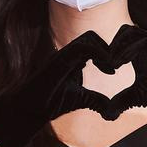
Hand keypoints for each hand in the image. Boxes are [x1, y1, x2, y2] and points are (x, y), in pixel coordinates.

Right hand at [0, 30, 114, 146]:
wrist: (30, 109)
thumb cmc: (51, 102)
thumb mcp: (81, 100)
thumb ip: (95, 100)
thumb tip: (111, 110)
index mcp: (73, 59)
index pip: (93, 44)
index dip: (106, 54)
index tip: (114, 70)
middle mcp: (68, 53)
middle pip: (92, 37)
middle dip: (108, 47)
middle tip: (115, 66)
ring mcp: (64, 55)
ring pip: (89, 38)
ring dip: (105, 50)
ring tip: (112, 66)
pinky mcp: (60, 60)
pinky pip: (83, 48)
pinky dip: (99, 55)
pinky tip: (107, 68)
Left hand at [104, 24, 146, 136]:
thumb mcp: (137, 98)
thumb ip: (121, 102)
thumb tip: (106, 114)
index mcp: (140, 53)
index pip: (120, 40)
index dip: (108, 51)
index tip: (103, 68)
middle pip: (124, 31)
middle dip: (112, 45)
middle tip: (105, 64)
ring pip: (131, 31)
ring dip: (118, 46)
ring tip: (112, 64)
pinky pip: (143, 41)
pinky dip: (128, 50)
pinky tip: (121, 64)